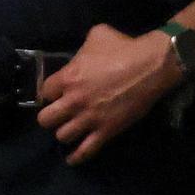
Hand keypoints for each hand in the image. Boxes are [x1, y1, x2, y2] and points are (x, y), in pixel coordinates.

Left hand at [36, 23, 182, 164]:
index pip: (43, 92)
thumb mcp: (97, 35)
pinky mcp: (106, 131)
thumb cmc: (123, 47)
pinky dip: (77, 157)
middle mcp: (73, 101)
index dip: (48, 94)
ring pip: (62, 136)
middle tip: (58, 114)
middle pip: (46, 119)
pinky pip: (86, 150)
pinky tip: (72, 159)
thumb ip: (83, 46)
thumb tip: (84, 51)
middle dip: (49, 117)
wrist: (151, 66)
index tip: (54, 95)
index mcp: (67, 78)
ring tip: (69, 130)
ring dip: (64, 133)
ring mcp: (89, 118)